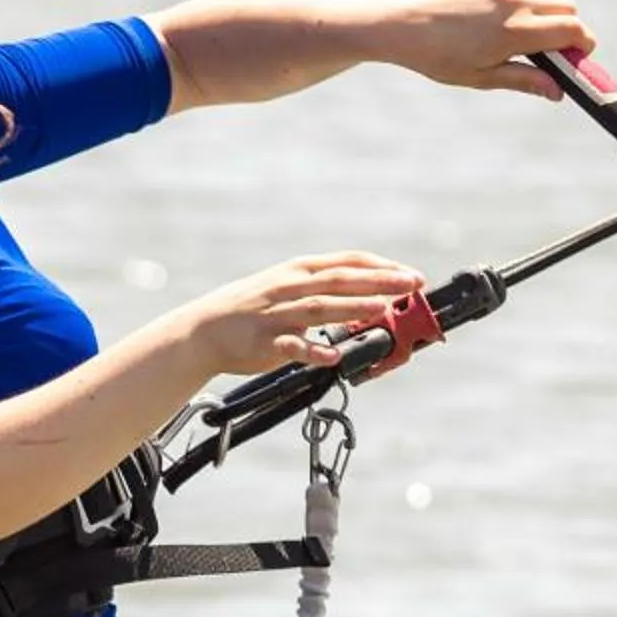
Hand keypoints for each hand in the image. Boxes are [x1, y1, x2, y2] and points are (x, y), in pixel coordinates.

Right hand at [175, 252, 424, 376]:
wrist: (204, 329)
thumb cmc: (252, 308)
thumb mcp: (287, 287)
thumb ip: (324, 291)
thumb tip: (369, 300)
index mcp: (300, 270)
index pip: (348, 260)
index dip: (382, 266)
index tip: (411, 274)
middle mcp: (291, 287)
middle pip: (341, 279)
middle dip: (380, 280)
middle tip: (413, 284)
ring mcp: (277, 314)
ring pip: (320, 307)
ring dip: (353, 306)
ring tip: (383, 309)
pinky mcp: (264, 342)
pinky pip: (292, 346)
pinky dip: (314, 350)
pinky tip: (334, 356)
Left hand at [381, 0, 593, 98]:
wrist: (403, 24)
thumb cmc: (439, 57)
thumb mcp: (482, 76)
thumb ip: (525, 80)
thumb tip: (559, 92)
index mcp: (516, 31)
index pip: (572, 30)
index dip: (583, 43)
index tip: (579, 54)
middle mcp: (513, 1)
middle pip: (567, 7)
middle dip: (568, 27)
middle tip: (552, 46)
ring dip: (546, 9)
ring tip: (524, 28)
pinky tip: (505, 10)